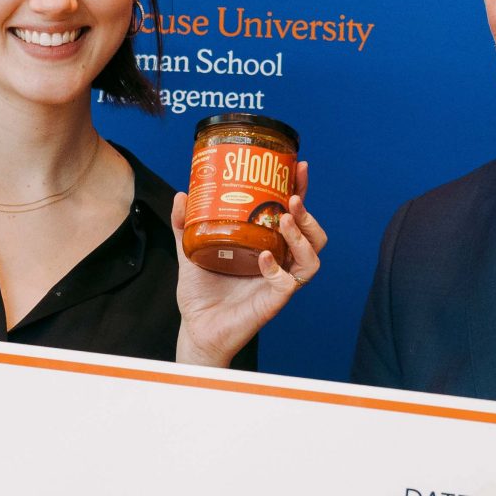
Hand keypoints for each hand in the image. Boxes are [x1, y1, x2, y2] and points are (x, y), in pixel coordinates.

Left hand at [172, 162, 325, 367]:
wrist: (195, 327)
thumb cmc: (201, 292)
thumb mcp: (190, 250)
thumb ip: (186, 225)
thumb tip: (182, 195)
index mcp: (268, 246)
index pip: (292, 216)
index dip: (300, 191)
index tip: (298, 168)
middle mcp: (280, 263)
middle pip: (313, 235)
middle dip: (308, 213)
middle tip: (293, 197)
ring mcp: (279, 282)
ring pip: (312, 258)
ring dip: (302, 236)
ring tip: (285, 220)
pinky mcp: (273, 302)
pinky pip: (288, 283)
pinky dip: (278, 268)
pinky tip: (264, 257)